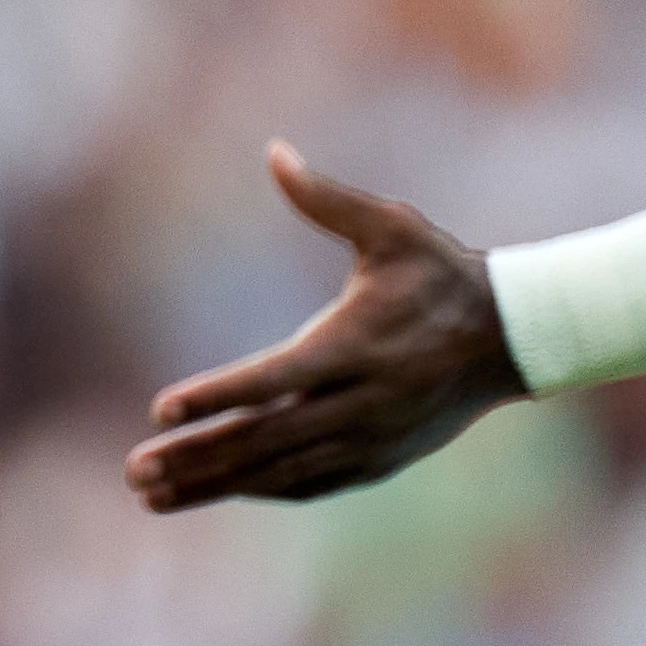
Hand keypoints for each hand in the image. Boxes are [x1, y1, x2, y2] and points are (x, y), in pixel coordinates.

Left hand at [125, 141, 521, 510]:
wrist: (512, 338)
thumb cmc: (442, 274)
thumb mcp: (392, 227)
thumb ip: (327, 199)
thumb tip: (275, 152)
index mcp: (356, 346)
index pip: (273, 381)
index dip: (217, 396)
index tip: (160, 410)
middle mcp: (360, 403)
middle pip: (264, 440)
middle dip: (194, 457)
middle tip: (133, 471)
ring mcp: (370, 440)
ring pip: (279, 472)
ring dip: (212, 485)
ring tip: (149, 493)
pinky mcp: (378, 460)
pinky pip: (307, 484)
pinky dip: (258, 490)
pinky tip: (211, 491)